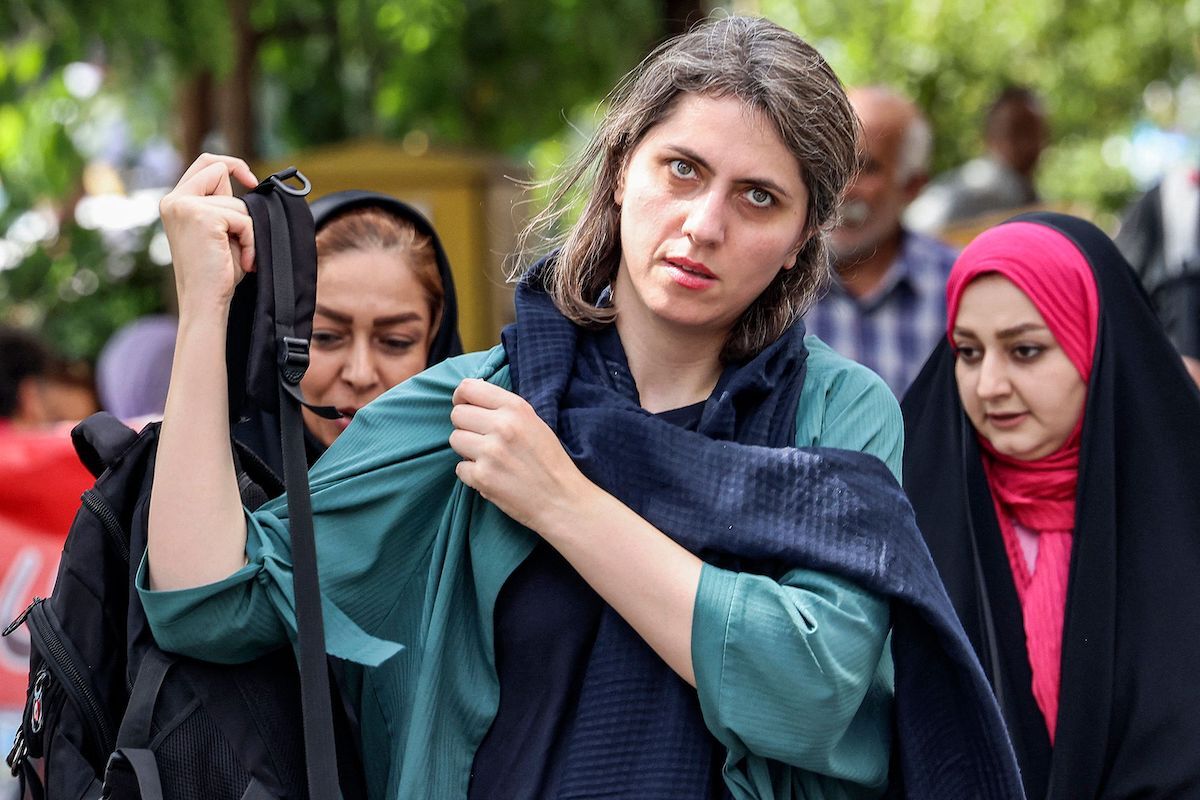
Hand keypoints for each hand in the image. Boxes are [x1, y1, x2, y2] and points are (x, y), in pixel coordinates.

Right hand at [159, 154, 258, 318]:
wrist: (205, 301)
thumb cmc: (215, 273)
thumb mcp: (219, 232)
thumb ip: (224, 206)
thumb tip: (246, 185)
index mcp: (175, 202)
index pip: (205, 165)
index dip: (231, 165)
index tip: (251, 180)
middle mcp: (174, 200)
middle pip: (215, 166)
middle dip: (240, 183)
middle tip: (250, 220)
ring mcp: (185, 206)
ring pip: (237, 202)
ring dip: (248, 231)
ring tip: (241, 255)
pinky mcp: (200, 215)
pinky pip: (243, 218)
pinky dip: (250, 240)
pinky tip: (243, 260)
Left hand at [449, 378, 594, 534]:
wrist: (562, 500)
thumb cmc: (549, 461)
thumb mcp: (534, 422)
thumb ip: (505, 409)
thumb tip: (471, 399)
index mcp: (516, 408)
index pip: (469, 388)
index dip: (461, 397)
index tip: (466, 407)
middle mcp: (502, 426)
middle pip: (457, 414)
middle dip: (465, 426)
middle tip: (481, 439)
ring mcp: (490, 452)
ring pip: (455, 439)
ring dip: (467, 450)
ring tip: (488, 459)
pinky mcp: (482, 477)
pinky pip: (460, 468)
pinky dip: (472, 474)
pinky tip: (492, 476)